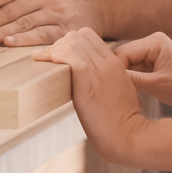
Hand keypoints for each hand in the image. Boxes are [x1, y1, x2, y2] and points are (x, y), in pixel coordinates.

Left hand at [35, 28, 147, 164]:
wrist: (129, 136)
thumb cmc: (123, 121)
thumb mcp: (120, 91)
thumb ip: (107, 78)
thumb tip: (89, 79)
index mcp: (115, 63)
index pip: (89, 36)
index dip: (71, 42)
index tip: (60, 55)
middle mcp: (107, 62)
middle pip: (78, 35)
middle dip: (60, 43)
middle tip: (48, 59)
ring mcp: (99, 70)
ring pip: (72, 42)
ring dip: (54, 49)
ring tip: (42, 61)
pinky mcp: (88, 81)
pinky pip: (70, 56)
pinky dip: (56, 56)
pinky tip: (48, 63)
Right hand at [115, 32, 171, 113]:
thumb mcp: (158, 85)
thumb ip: (133, 80)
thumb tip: (109, 80)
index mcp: (155, 41)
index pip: (124, 52)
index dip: (115, 69)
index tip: (110, 86)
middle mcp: (151, 44)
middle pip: (123, 58)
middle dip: (119, 74)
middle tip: (114, 91)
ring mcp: (150, 56)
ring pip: (126, 66)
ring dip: (125, 80)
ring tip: (123, 93)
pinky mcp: (150, 67)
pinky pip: (132, 72)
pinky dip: (130, 82)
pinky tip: (130, 93)